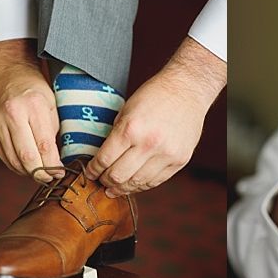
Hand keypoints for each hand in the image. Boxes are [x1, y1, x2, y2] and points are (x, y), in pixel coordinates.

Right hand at [0, 39, 63, 181]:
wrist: (6, 74)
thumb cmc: (35, 90)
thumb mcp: (51, 105)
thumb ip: (52, 130)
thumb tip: (56, 159)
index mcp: (32, 106)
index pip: (44, 145)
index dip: (53, 164)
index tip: (61, 173)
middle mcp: (11, 115)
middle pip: (26, 156)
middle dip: (41, 173)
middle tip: (51, 179)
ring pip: (13, 159)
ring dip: (28, 172)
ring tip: (40, 174)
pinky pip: (3, 156)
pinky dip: (16, 165)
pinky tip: (26, 167)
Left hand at [85, 37, 225, 196]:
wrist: (187, 90)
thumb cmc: (154, 96)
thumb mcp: (126, 110)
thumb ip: (116, 136)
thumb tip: (104, 160)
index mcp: (130, 129)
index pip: (104, 160)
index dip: (93, 170)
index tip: (90, 173)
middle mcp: (149, 144)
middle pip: (118, 176)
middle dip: (105, 182)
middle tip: (102, 182)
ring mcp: (167, 154)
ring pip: (138, 183)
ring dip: (123, 188)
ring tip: (116, 188)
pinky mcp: (180, 160)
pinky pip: (157, 181)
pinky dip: (143, 185)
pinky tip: (135, 183)